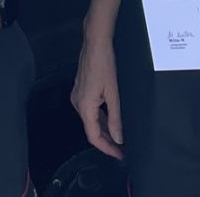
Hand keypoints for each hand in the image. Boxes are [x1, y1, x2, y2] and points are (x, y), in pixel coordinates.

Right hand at [70, 34, 122, 158]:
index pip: (94, 137)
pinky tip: (111, 119)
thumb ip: (115, 118)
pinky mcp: (81, 90)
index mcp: (84, 107)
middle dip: (107, 140)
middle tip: (122, 148)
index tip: (119, 155)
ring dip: (104, 129)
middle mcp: (77, 103)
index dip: (107, 148)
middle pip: (92, 130)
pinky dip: (100, 118)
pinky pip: (90, 110)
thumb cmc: (104, 64)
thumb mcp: (114, 94)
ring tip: (120, 136)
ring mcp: (78, 96)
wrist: (95, 43)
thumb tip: (118, 137)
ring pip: (91, 120)